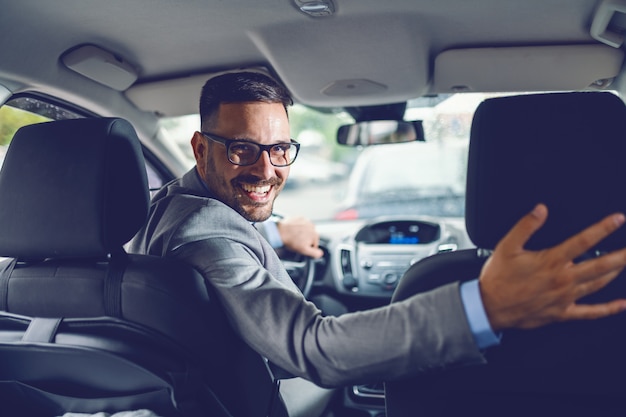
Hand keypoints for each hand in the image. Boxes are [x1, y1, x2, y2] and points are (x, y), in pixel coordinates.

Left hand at [277, 216, 323, 258]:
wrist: (280, 232)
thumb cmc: (291, 241)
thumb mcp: (304, 250)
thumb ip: (315, 253)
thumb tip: (321, 254)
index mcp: (315, 235)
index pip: (314, 244)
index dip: (307, 247)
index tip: (301, 246)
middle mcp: (312, 226)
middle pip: (310, 236)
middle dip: (305, 239)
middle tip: (296, 241)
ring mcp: (306, 220)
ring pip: (306, 229)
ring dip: (302, 232)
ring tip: (294, 235)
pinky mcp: (300, 217)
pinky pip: (301, 224)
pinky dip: (298, 227)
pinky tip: (293, 230)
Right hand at [479, 203, 625, 330]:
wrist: (490, 307)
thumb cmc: (498, 278)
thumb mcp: (506, 246)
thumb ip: (525, 226)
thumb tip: (541, 210)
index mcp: (551, 261)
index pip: (583, 241)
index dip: (603, 228)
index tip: (618, 219)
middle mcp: (562, 279)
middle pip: (601, 265)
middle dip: (622, 255)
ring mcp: (565, 297)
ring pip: (599, 284)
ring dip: (616, 272)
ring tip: (625, 263)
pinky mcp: (562, 312)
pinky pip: (591, 312)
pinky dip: (609, 309)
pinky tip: (622, 305)